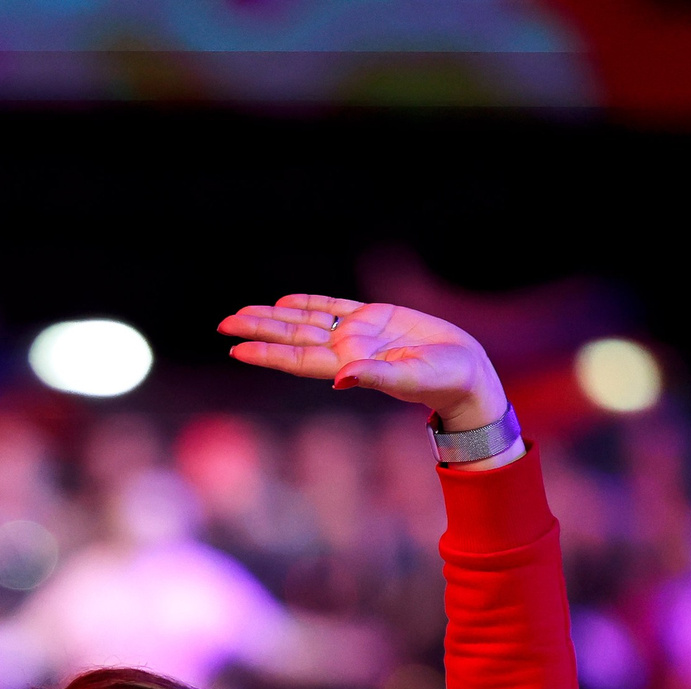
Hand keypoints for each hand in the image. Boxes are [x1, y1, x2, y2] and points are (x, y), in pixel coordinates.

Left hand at [218, 296, 508, 430]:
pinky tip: (286, 302)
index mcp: (349, 365)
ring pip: (307, 320)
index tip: (235, 348)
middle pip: (292, 337)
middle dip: (258, 330)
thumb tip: (340, 379)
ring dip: (275, 317)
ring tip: (243, 313)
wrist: (467, 374)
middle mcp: (347, 350)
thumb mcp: (409, 378)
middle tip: (223, 324)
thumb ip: (375, 377)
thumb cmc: (442, 383)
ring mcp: (359, 333)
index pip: (297, 359)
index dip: (266, 353)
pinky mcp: (376, 318)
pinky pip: (334, 306)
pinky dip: (310, 302)